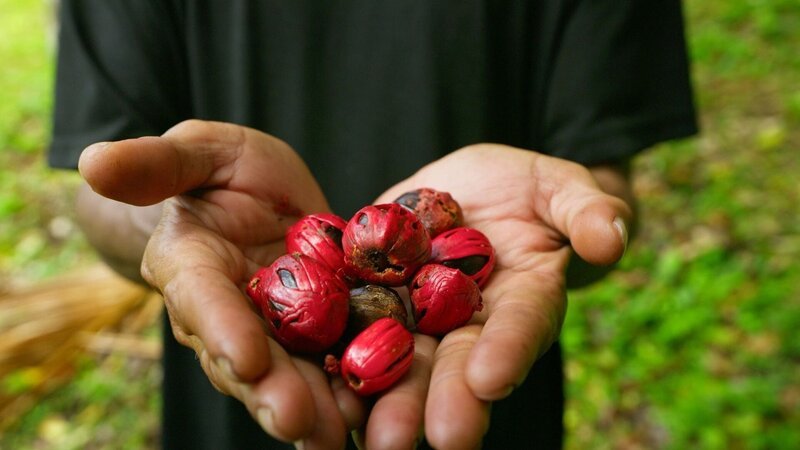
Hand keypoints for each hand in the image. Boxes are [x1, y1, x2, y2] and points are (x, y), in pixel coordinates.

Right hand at [79, 120, 364, 446]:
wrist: (254, 198)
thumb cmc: (218, 171)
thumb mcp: (198, 151)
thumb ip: (154, 162)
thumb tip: (91, 162)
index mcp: (190, 267)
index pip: (201, 300)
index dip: (223, 328)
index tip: (247, 356)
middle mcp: (226, 312)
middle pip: (245, 357)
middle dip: (269, 391)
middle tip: (297, 420)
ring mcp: (271, 328)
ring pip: (287, 374)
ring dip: (312, 407)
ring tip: (339, 433)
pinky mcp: (314, 330)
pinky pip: (329, 362)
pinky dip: (349, 389)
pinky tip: (373, 412)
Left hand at [357, 144, 631, 448]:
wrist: (470, 191)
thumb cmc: (529, 190)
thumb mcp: (560, 188)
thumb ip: (586, 210)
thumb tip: (612, 238)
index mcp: (522, 302)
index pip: (521, 327)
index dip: (507, 350)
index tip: (490, 378)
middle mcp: (470, 325)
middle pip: (456, 366)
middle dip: (442, 401)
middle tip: (427, 438)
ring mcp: (418, 317)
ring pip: (402, 364)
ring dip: (385, 402)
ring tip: (369, 435)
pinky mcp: (374, 299)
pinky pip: (352, 328)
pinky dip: (334, 358)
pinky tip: (316, 384)